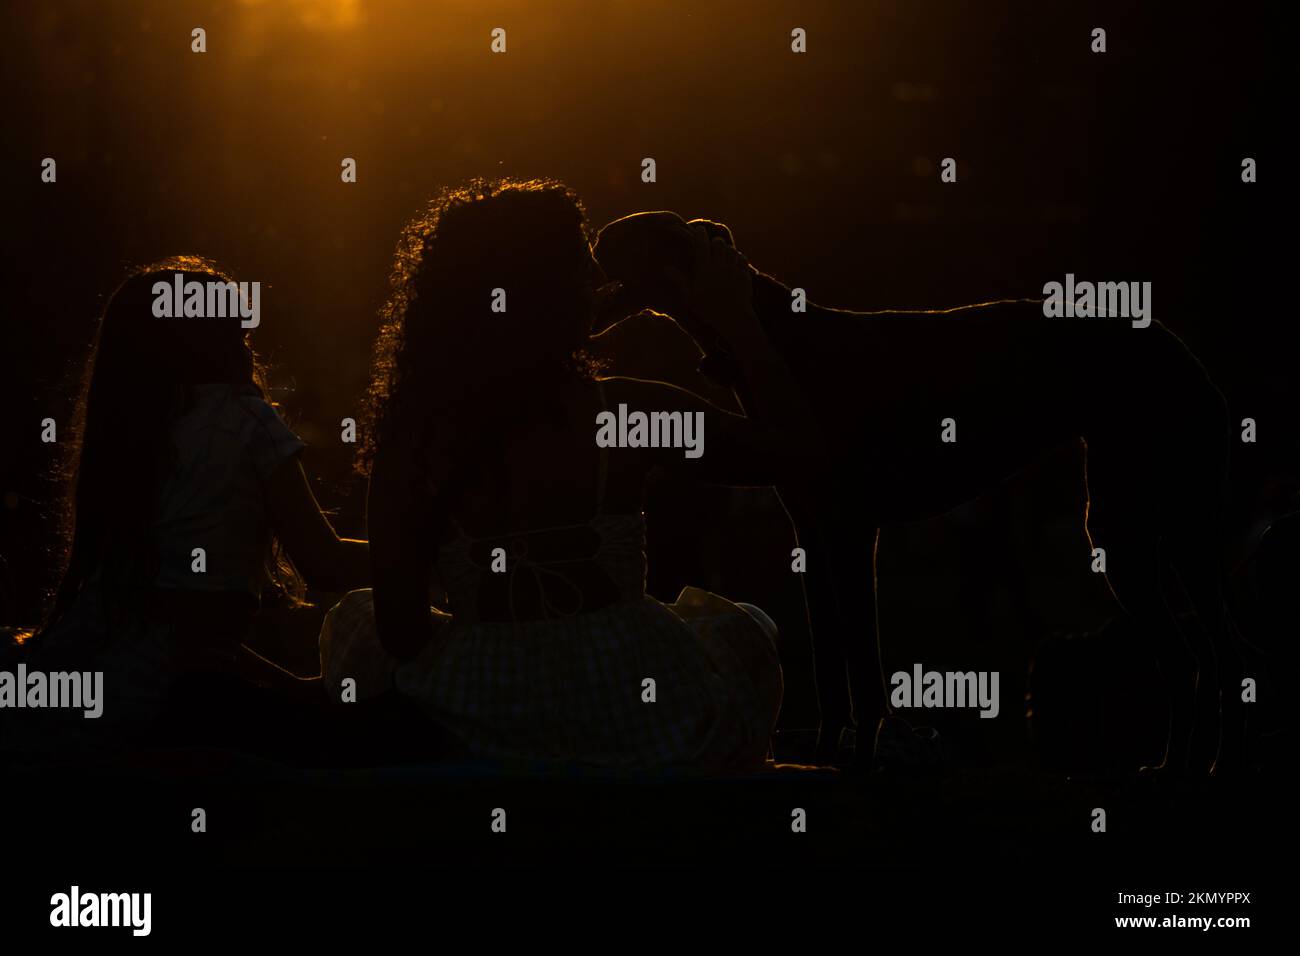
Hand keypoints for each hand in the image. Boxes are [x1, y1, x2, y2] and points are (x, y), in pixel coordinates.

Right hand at [664, 223, 760, 345]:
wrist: (733, 319)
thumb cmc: (708, 309)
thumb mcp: (690, 297)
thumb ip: (679, 280)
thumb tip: (665, 268)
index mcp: (705, 269)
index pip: (702, 244)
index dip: (700, 234)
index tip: (699, 230)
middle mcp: (719, 266)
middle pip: (718, 243)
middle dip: (715, 242)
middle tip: (712, 246)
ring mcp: (734, 269)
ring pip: (731, 249)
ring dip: (727, 250)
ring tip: (723, 255)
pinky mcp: (745, 275)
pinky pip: (743, 259)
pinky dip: (738, 258)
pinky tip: (735, 262)